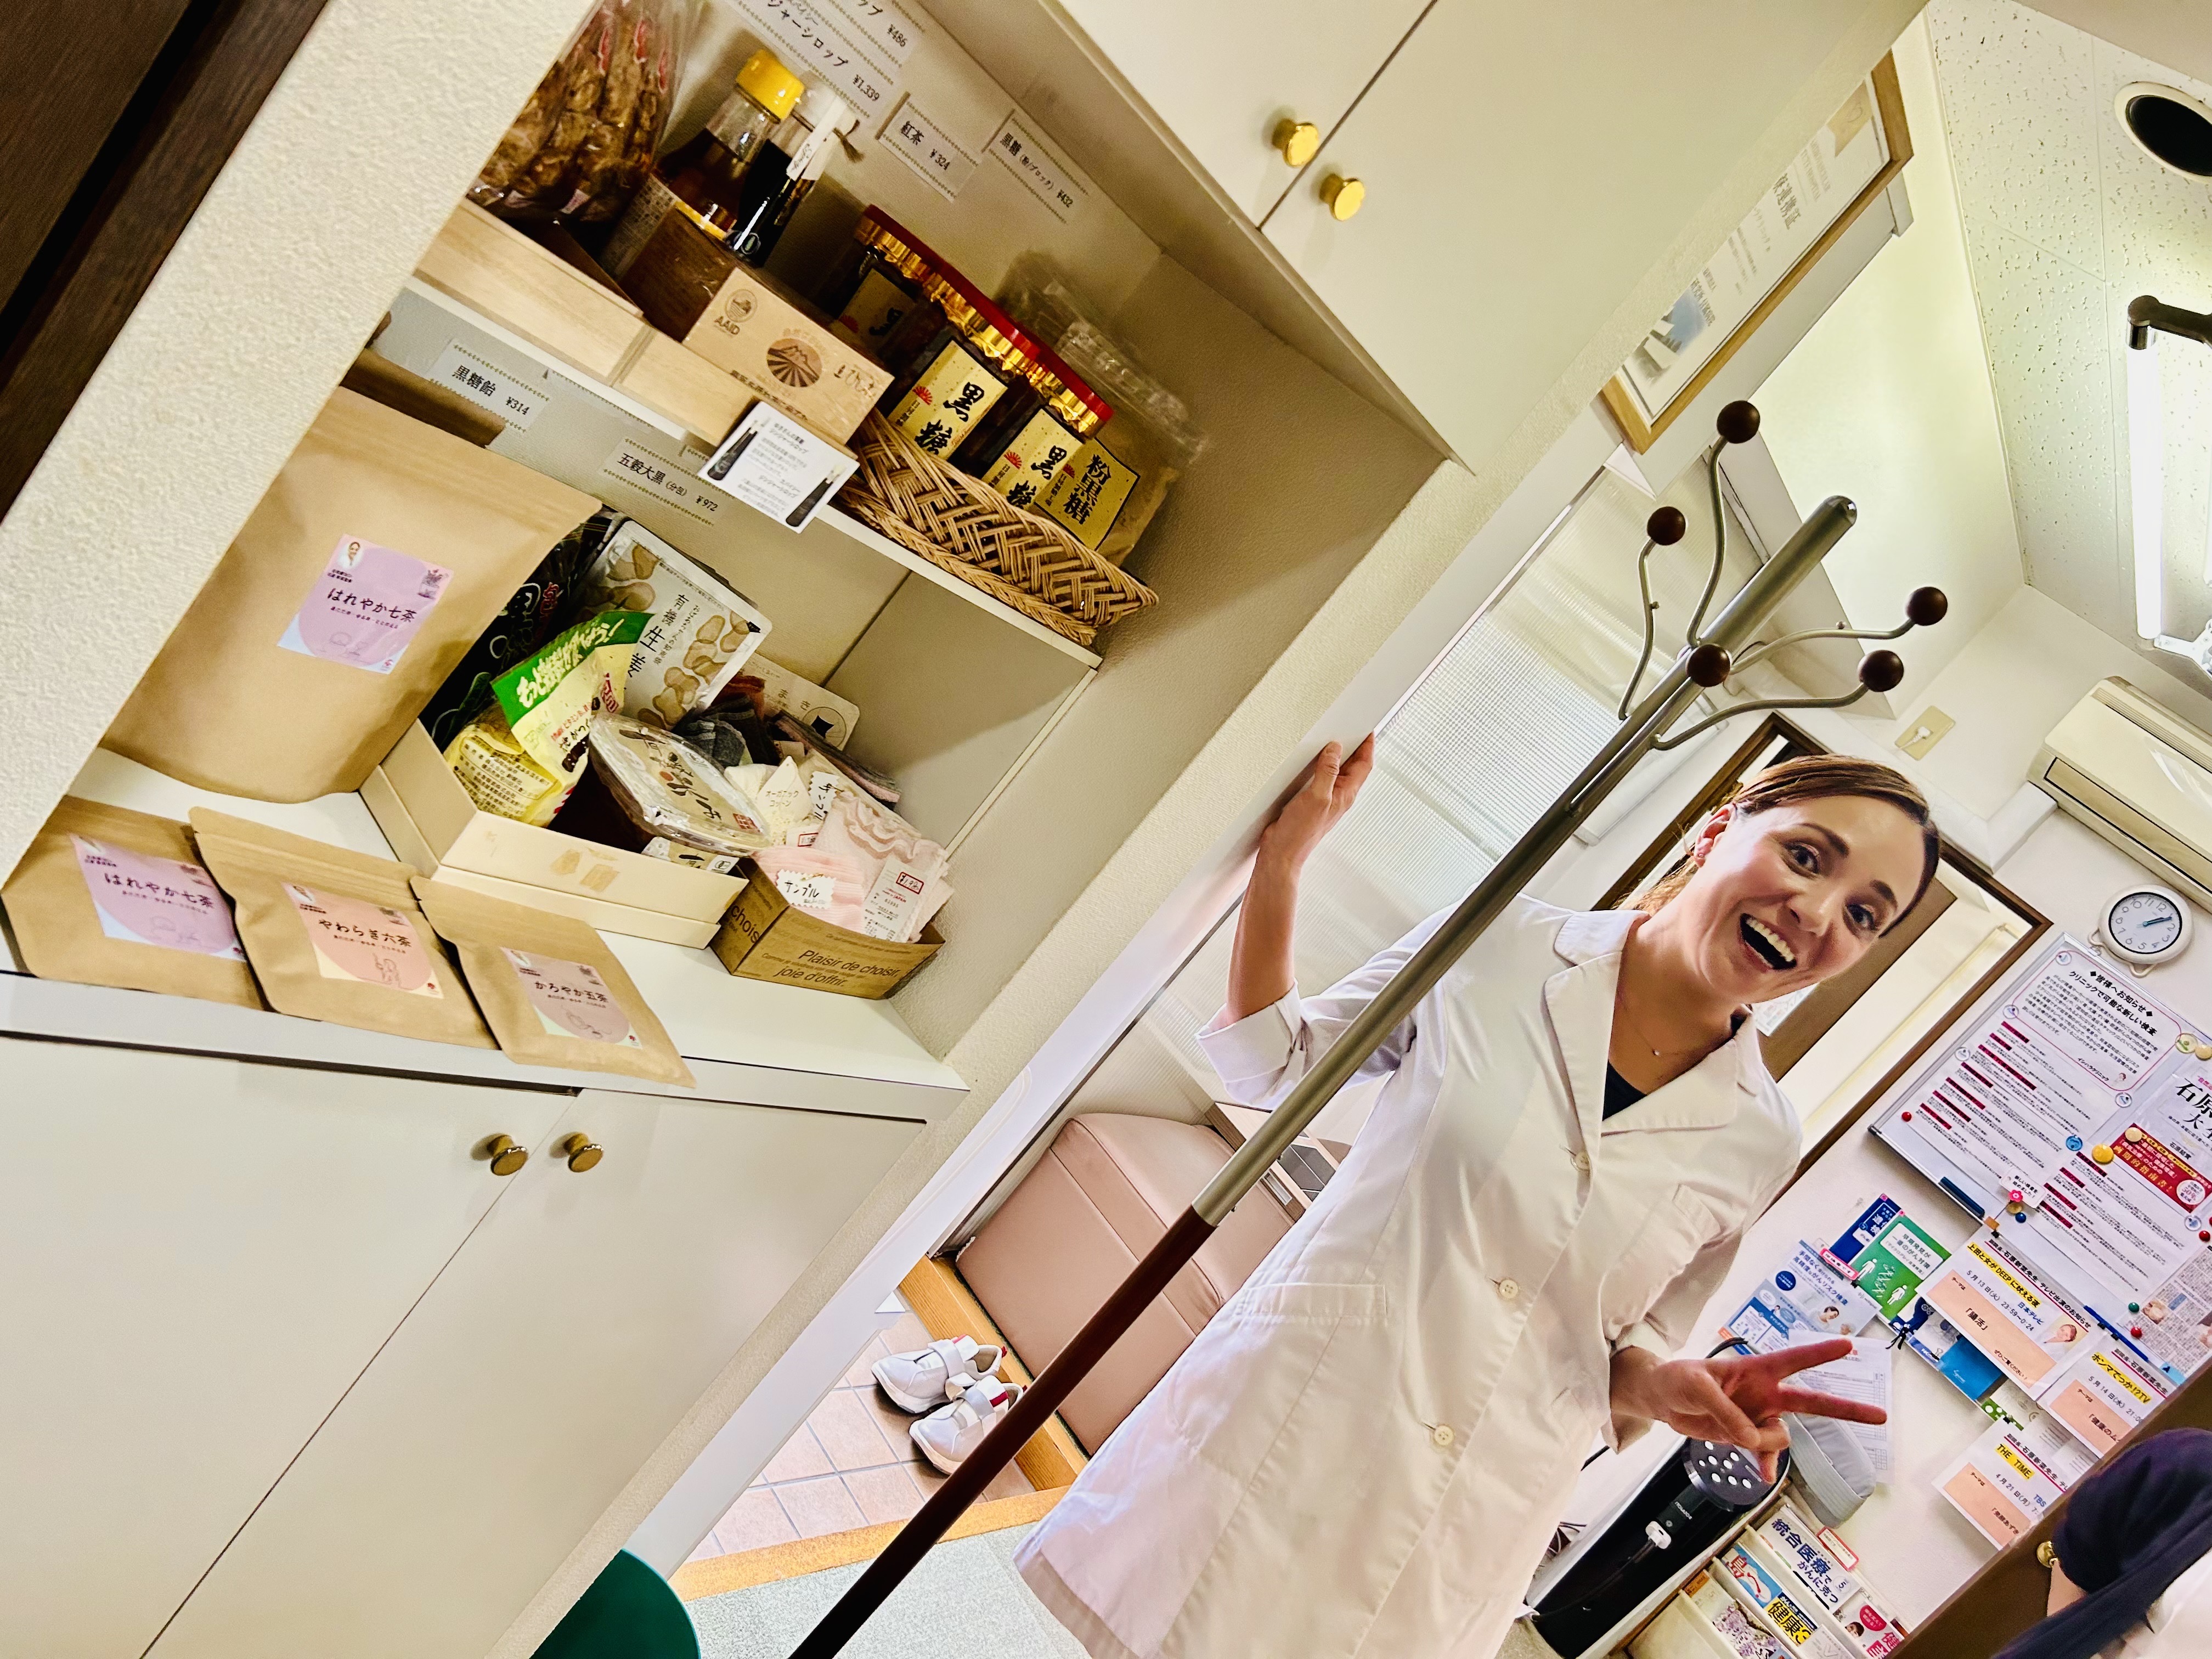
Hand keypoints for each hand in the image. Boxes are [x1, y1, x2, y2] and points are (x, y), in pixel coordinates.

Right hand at [1257, 736, 1374, 871]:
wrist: (1282, 852)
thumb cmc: (1300, 833)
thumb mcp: (1317, 797)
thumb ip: (1327, 771)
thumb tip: (1335, 749)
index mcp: (1346, 794)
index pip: (1364, 765)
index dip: (1368, 746)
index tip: (1368, 731)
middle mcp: (1338, 796)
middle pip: (1352, 767)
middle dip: (1353, 748)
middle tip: (1350, 730)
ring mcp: (1324, 799)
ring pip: (1335, 772)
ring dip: (1334, 756)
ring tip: (1331, 741)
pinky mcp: (1309, 801)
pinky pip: (1319, 778)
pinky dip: (1318, 766)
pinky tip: (1310, 761)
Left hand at [1610, 1338, 1885, 1479]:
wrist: (1662, 1399)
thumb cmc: (1678, 1378)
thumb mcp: (1695, 1385)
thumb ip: (1725, 1410)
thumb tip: (1750, 1438)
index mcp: (1755, 1370)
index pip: (1793, 1360)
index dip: (1820, 1353)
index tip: (1848, 1346)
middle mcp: (1764, 1393)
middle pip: (1811, 1401)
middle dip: (1845, 1409)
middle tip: (1881, 1415)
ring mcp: (1758, 1415)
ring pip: (1781, 1436)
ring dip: (1762, 1443)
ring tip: (1734, 1435)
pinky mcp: (1747, 1435)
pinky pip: (1765, 1454)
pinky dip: (1764, 1463)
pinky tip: (1760, 1474)